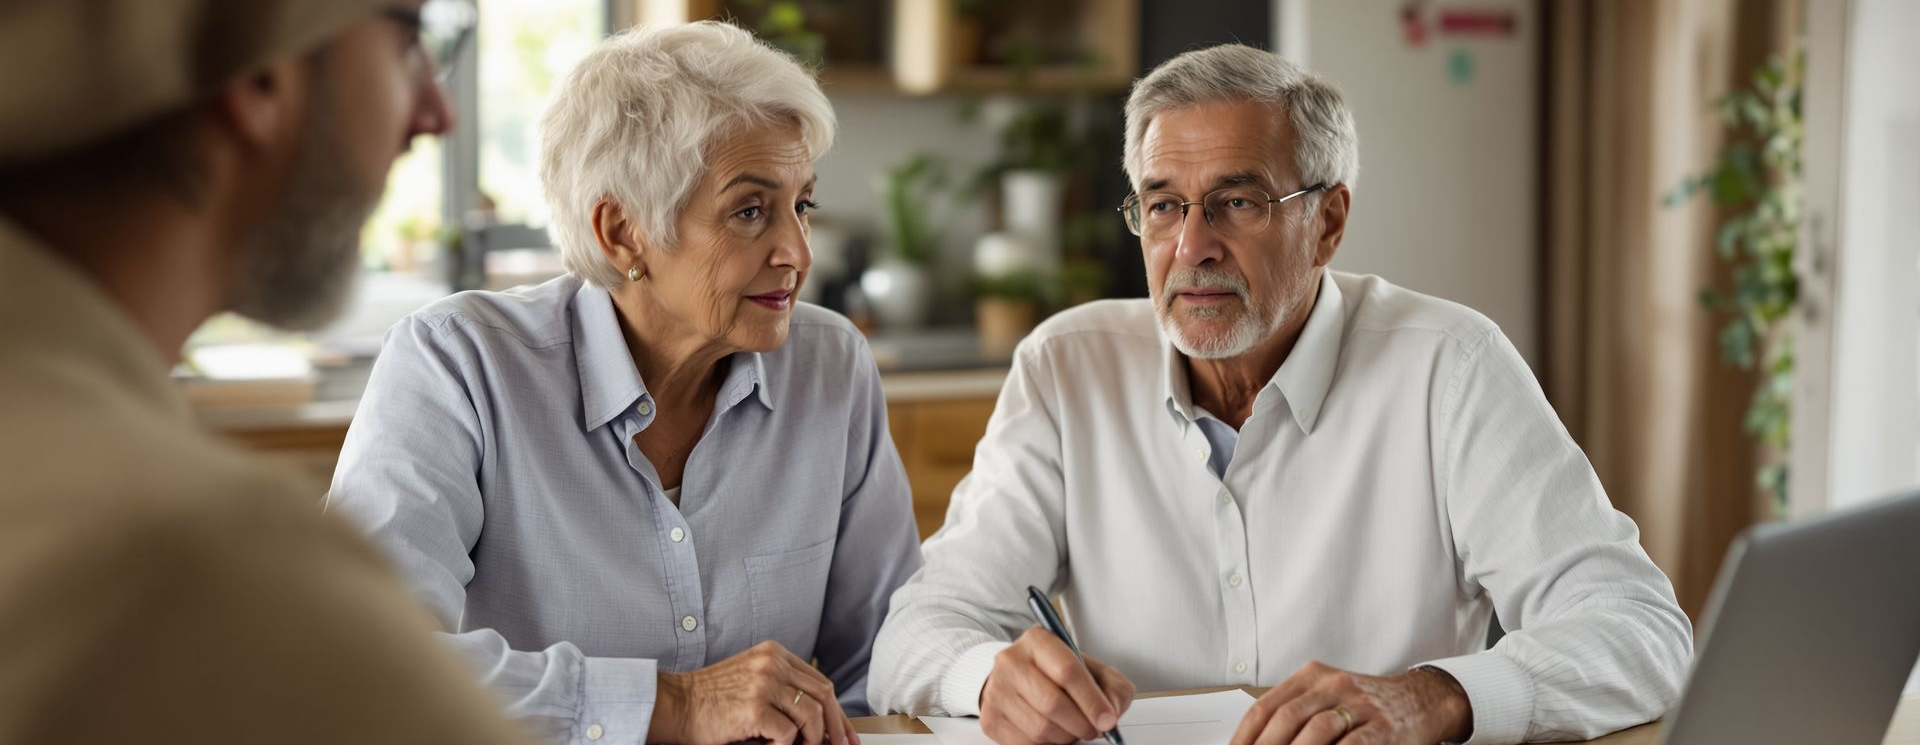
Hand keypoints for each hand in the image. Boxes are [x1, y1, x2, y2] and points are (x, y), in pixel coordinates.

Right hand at [648, 640, 856, 744]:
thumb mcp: (752, 682)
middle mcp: (772, 663)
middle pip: (824, 696)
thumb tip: (823, 727)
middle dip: (837, 727)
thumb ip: (784, 693)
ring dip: (810, 740)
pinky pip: (789, 734)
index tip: (845, 734)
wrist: (674, 705)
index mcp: (774, 653)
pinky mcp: (754, 707)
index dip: (837, 711)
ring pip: (811, 716)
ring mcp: (764, 683)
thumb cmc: (710, 701)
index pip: (820, 682)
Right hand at [979, 626, 1136, 744]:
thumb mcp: (1091, 668)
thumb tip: (1112, 711)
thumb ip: (1111, 685)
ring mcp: (997, 690)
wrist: (1017, 678)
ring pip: (1040, 728)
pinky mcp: (990, 718)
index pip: (1067, 671)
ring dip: (1067, 737)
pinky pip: (1026, 743)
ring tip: (1074, 729)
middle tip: (1095, 729)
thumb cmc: (1057, 673)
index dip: (1092, 700)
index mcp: (1038, 640)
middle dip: (1082, 723)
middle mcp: (1011, 661)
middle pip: (1052, 703)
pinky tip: (1054, 733)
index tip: (1108, 719)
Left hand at [1229, 663, 1471, 744]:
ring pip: (1316, 731)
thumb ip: (1294, 713)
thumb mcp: (1326, 697)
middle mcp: (1333, 685)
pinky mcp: (1383, 727)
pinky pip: (1353, 744)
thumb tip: (1257, 741)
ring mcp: (1359, 704)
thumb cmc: (1364, 704)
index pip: (1266, 707)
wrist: (1421, 699)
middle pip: (1286, 719)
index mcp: (1311, 676)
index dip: (1245, 736)